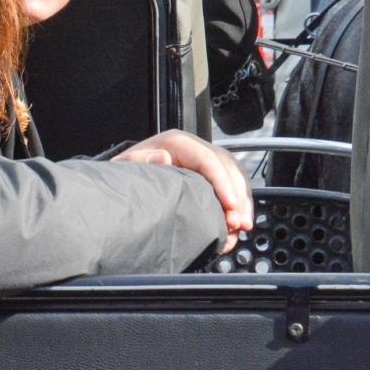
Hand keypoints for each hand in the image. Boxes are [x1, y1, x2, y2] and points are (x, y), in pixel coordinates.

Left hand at [115, 130, 252, 251]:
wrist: (127, 181)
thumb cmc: (127, 176)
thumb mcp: (126, 167)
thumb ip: (140, 161)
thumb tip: (163, 157)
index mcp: (177, 143)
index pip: (208, 159)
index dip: (222, 182)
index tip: (231, 206)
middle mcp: (195, 148)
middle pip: (227, 167)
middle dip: (237, 196)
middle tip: (238, 224)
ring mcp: (204, 160)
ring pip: (235, 176)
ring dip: (242, 202)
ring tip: (242, 226)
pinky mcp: (209, 175)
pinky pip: (232, 185)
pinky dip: (239, 205)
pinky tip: (238, 223)